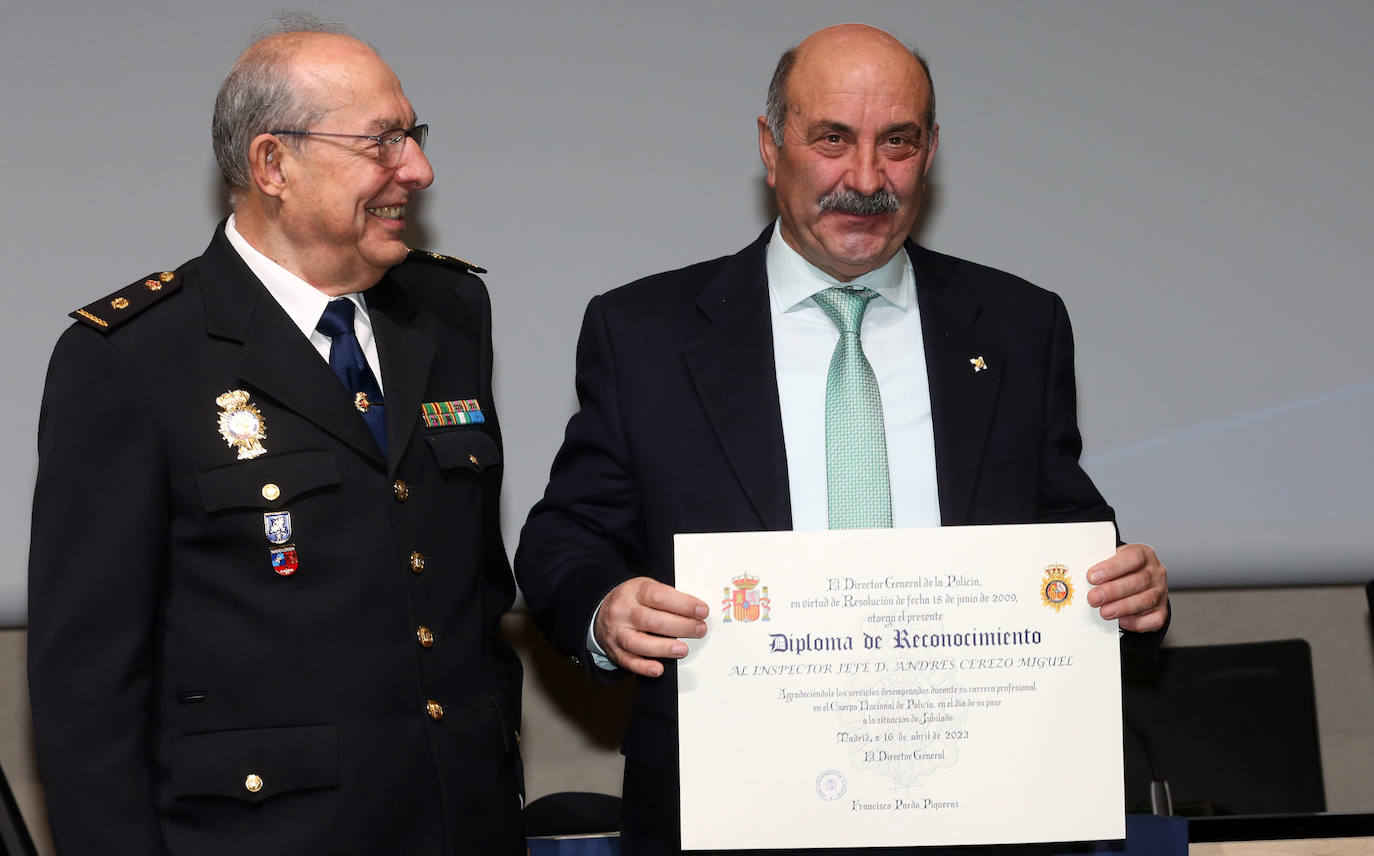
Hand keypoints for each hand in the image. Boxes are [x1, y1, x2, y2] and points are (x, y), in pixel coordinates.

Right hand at [594, 576, 708, 676]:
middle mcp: (624, 611)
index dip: (683, 604)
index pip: (660, 596)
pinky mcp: (615, 651)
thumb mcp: (646, 588)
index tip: (702, 611)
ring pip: (638, 643)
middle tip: (699, 630)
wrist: (600, 611)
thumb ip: (668, 598)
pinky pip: (628, 661)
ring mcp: (617, 632)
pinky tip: (658, 669)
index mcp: (634, 591)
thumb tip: (696, 611)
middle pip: (651, 620)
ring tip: (682, 649)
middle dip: (679, 626)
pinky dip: (643, 667)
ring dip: (663, 648)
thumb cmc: (632, 600)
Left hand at [1086, 543, 1167, 632]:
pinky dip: (1137, 622)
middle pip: (1138, 581)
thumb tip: (1080, 576)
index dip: (1112, 568)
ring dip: (1122, 607)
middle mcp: (1155, 572)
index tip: (1092, 577)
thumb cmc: (1120, 569)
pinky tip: (1121, 620)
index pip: (1132, 558)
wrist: (1137, 577)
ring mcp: (1160, 592)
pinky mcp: (1162, 610)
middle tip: (1093, 598)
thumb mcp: (1112, 559)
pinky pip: (1153, 619)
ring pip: (1145, 600)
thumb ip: (1101, 566)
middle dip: (1113, 591)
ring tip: (1104, 612)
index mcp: (1144, 554)